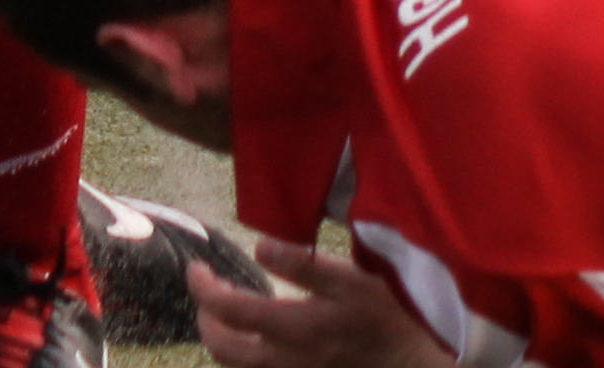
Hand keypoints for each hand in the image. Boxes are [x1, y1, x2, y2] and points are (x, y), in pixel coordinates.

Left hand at [193, 235, 453, 367]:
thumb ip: (304, 265)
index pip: (227, 310)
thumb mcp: (351, 281)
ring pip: (234, 366)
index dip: (202, 288)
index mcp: (291, 327)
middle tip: (209, 289)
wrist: (407, 367)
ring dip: (221, 337)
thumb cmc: (385, 320)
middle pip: (220, 347)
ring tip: (228, 309)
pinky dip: (242, 353)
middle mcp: (280, 359)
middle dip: (204, 317)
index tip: (196, 268)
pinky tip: (255, 334)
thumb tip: (260, 247)